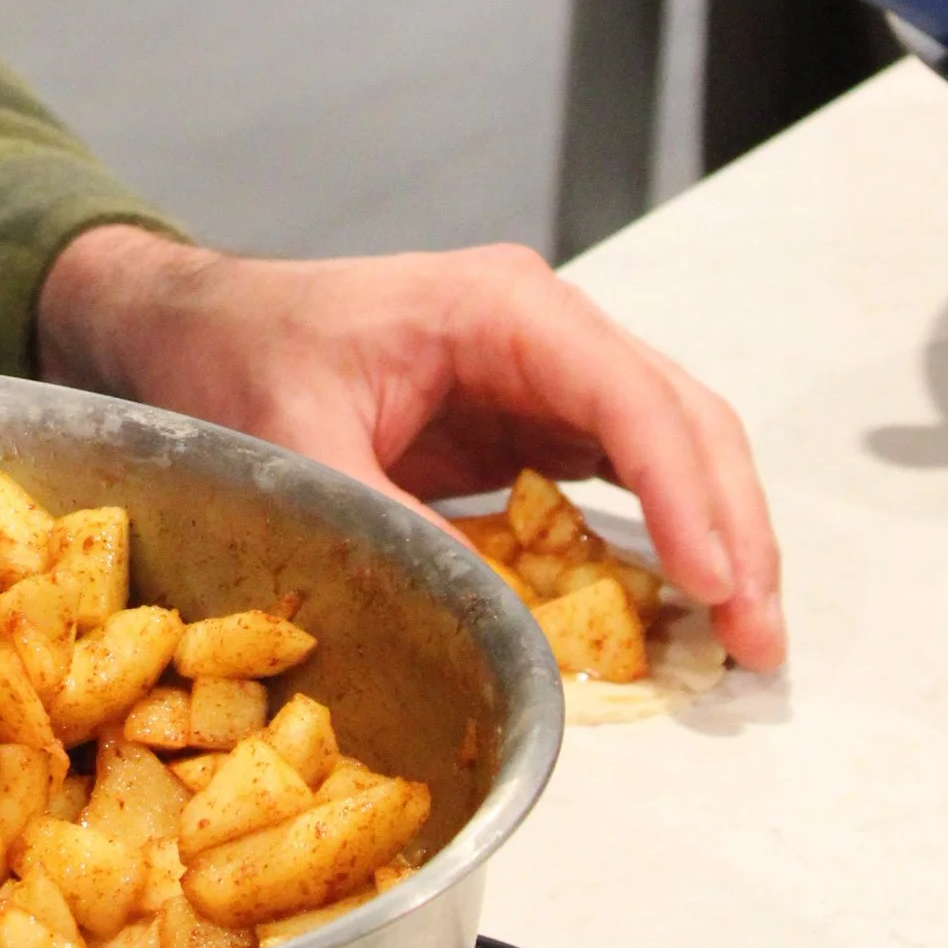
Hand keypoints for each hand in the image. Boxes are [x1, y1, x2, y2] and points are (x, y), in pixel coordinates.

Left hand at [36, 226, 784, 670]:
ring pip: (672, 447)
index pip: (627, 396)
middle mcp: (542, 329)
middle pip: (680, 420)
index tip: (718, 583)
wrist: (190, 326)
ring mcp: (544, 373)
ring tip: (740, 639)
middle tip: (757, 640)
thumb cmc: (235, 353)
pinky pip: (623, 476)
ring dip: (716, 537)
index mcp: (498, 307)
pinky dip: (664, 539)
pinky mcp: (529, 420)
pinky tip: (680, 609)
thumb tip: (488, 621)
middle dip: (732, 528)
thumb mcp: (297, 441)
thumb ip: (387, 523)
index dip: (684, 492)